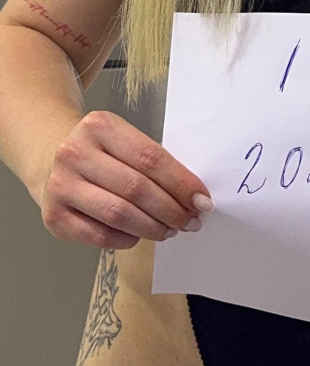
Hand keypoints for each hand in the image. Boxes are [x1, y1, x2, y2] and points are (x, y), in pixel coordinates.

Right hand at [39, 110, 212, 249]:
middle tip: (191, 221)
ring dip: (152, 227)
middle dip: (171, 209)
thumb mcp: (123, 139)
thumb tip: (193, 196)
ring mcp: (60, 185)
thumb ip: (153, 161)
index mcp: (100, 126)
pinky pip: (99, 235)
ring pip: (118, 214)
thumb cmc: (102, 151)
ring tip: (170, 230)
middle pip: (136, 188)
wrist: (50, 156)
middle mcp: (75, 153)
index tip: (203, 200)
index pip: (151, 158)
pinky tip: (139, 235)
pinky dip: (126, 239)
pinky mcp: (54, 217)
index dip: (181, 182)